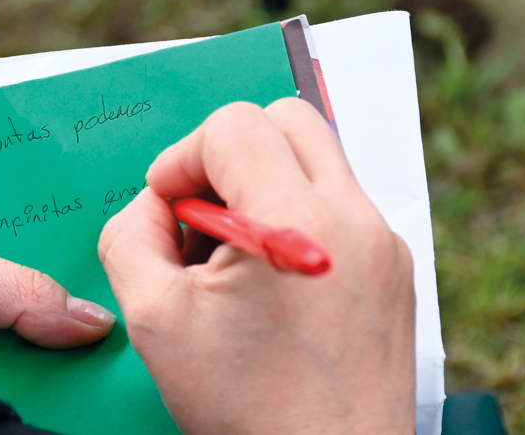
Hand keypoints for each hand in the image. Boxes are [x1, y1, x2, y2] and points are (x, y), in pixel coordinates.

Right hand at [98, 99, 414, 434]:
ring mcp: (382, 242)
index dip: (181, 158)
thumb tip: (153, 203)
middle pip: (285, 119)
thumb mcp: (152, 318)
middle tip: (201, 212)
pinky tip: (268, 277)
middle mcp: (353, 219)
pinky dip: (294, 213)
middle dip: (228, 152)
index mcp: (296, 221)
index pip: (232, 127)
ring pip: (314, 156)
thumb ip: (131, 235)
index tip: (167, 206)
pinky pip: (337, 202)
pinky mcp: (393, 267)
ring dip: (262, 180)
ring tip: (234, 250)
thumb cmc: (248, 410)